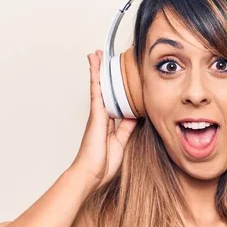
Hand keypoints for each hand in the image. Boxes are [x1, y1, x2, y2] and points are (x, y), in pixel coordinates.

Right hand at [68, 50, 136, 188]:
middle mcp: (102, 115)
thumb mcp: (122, 142)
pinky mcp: (95, 112)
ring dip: (98, 70)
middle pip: (105, 90)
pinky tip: (95, 62)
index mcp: (110, 124)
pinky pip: (96, 89)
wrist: (91, 173)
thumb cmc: (103, 164)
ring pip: (99, 86)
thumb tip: (135, 115)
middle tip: (103, 58)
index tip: (121, 79)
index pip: (116, 101)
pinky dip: (95, 75)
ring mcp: (97, 113)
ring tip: (97, 54)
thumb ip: (127, 128)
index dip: (118, 89)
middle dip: (105, 75)